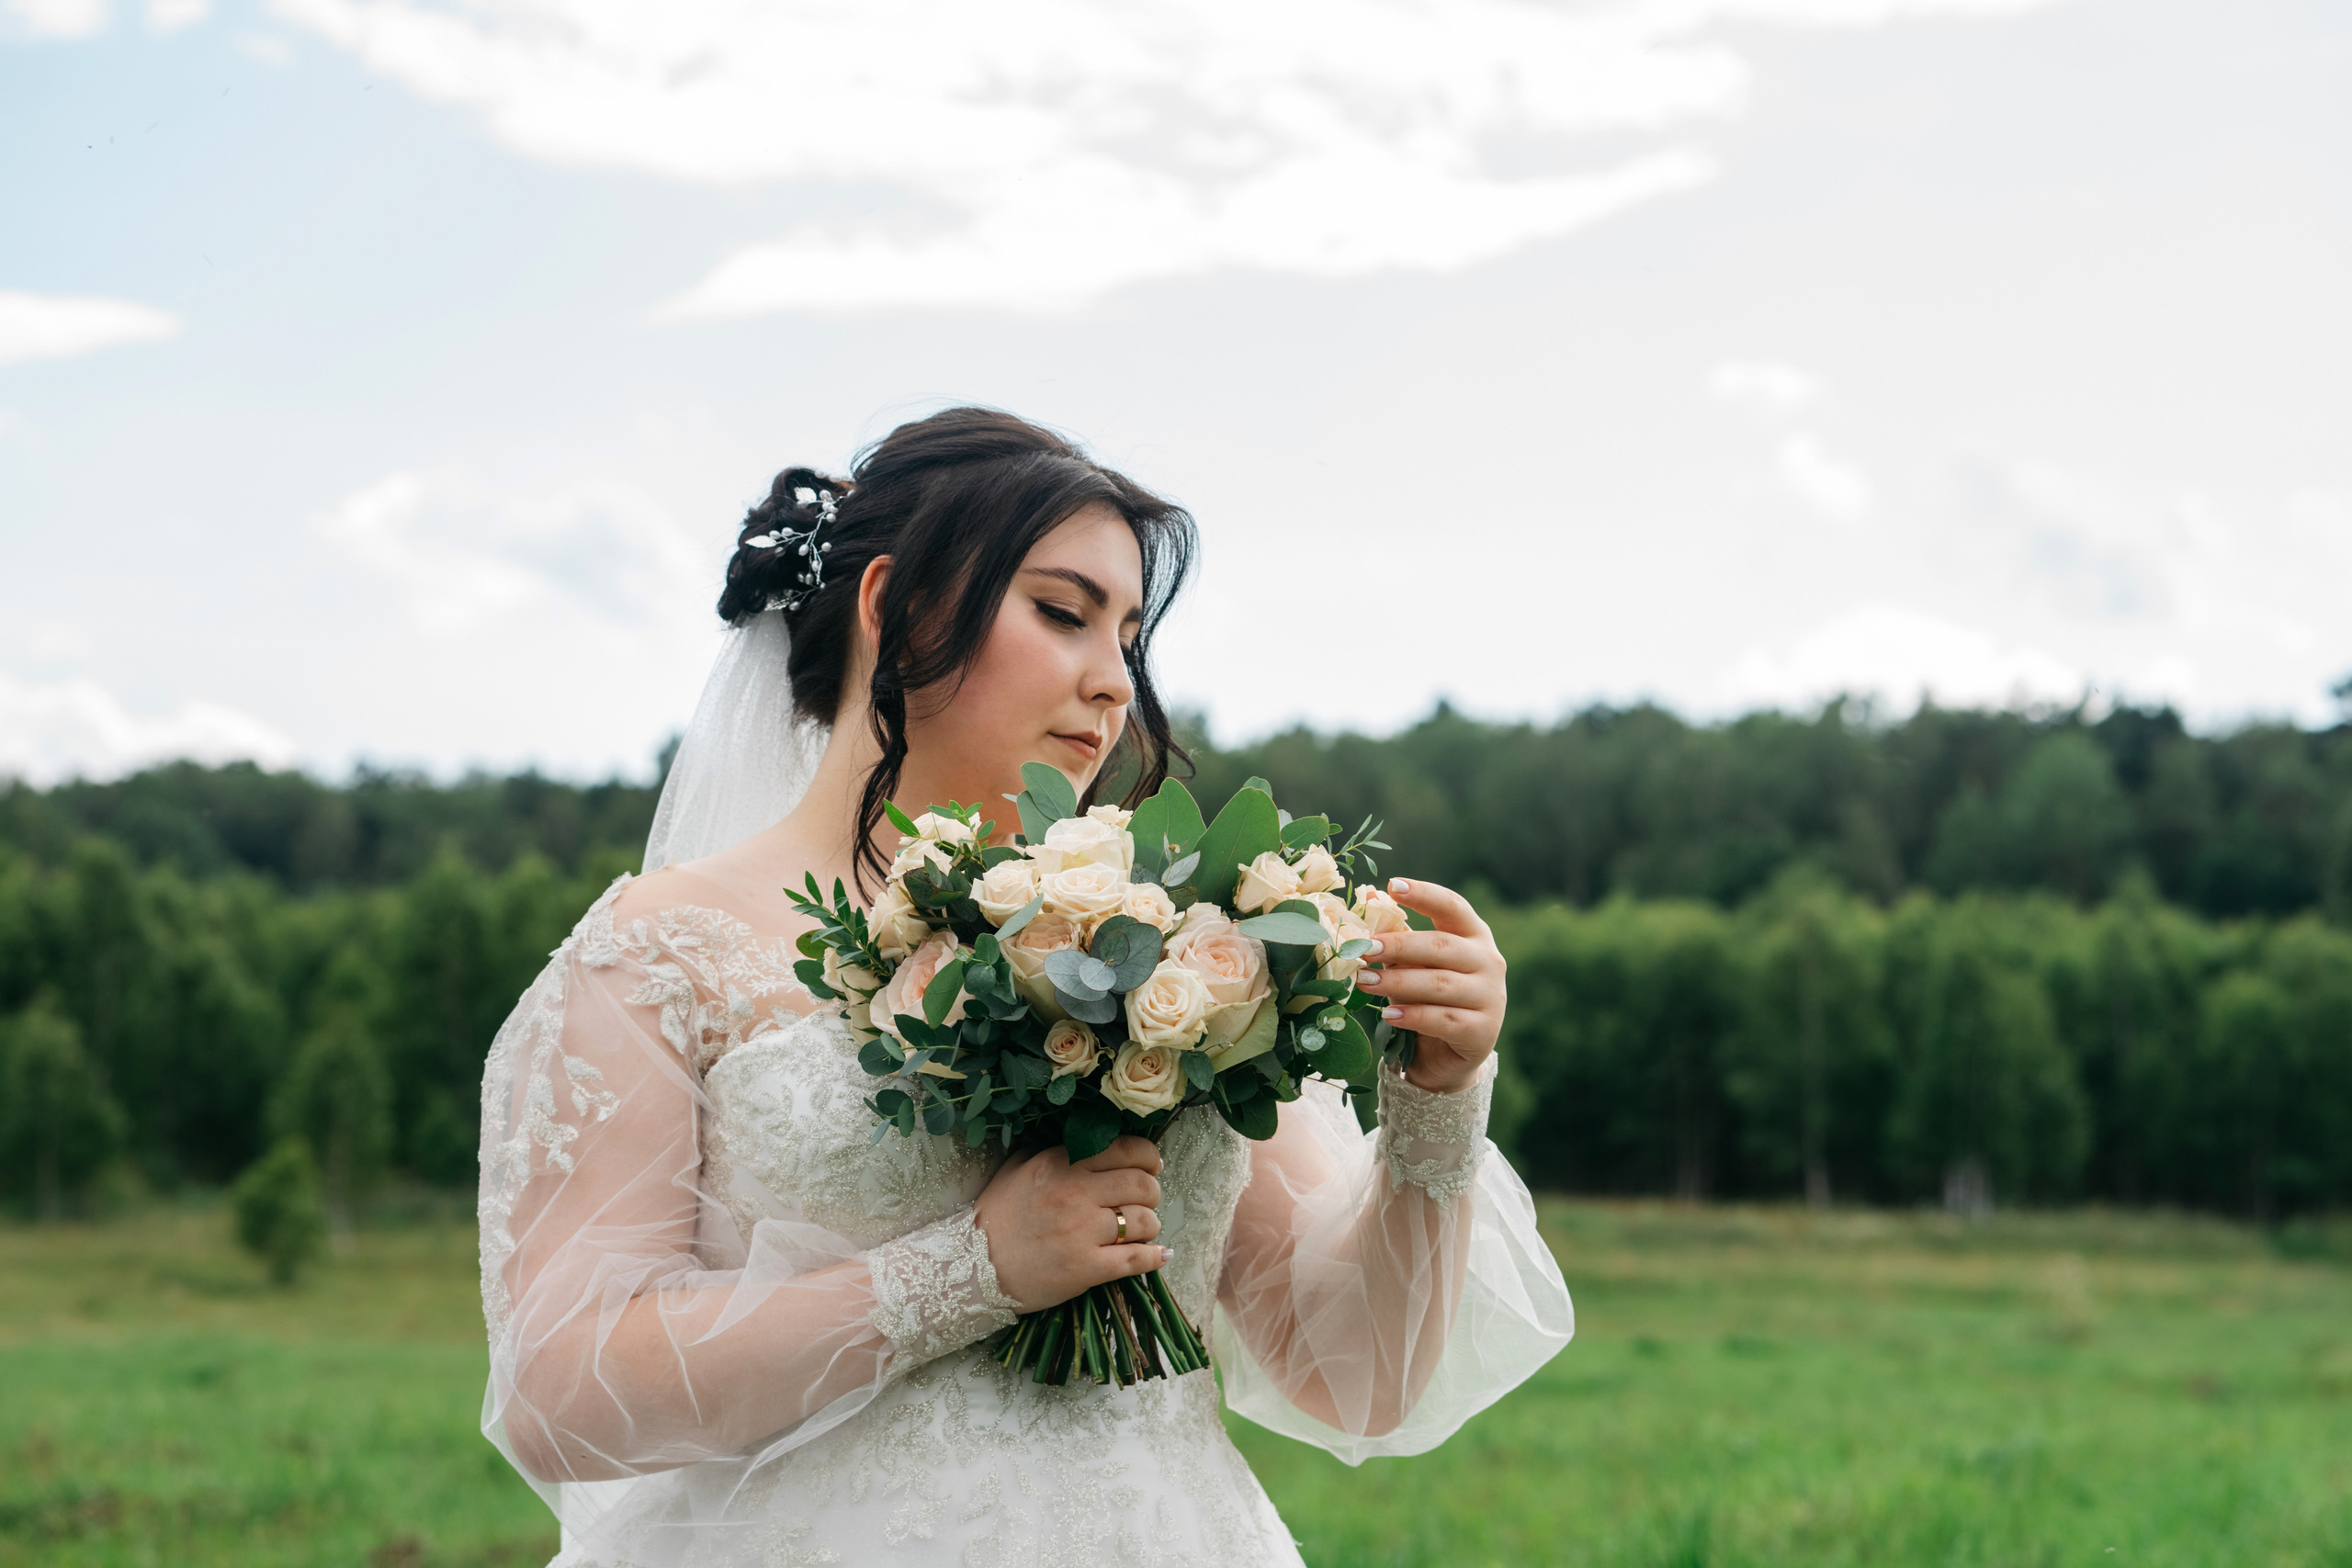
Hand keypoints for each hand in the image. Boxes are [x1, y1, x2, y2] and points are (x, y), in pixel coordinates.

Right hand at [971, 1133, 1169, 1311]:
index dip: (1149, 1157)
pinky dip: (1154, 1257)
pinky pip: (1136, 1260)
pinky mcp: (1086, 1268)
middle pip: (1143, 1184)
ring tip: (1141, 1231)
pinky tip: (1160, 1255)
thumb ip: (1055, 1152)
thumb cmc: (996, 1217)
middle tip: (1145, 1201)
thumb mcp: (1018, 1168)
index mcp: (1060, 1163)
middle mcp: (1075, 1193)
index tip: (1152, 1166)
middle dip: (1152, 1192)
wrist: (973, 1267)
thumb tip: (1093, 1145)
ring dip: (1150, 1226)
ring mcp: (1082, 1232)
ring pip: (1145, 1221)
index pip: (1126, 1150)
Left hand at [1351, 878, 1505, 1094]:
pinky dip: (1413, 1016)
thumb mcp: (1414, 965)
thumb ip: (1398, 938)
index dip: (1424, 894)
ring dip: (1397, 982)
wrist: (1447, 1055)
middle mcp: (1489, 962)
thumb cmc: (1428, 999)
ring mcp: (1491, 997)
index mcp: (1474, 935)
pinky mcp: (1483, 1031)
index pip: (1452, 906)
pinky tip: (1388, 1014)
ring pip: (1439, 984)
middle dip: (1398, 945)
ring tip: (1364, 981)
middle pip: (1441, 946)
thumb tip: (1368, 898)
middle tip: (1363, 948)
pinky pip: (1443, 1019)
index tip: (1393, 885)